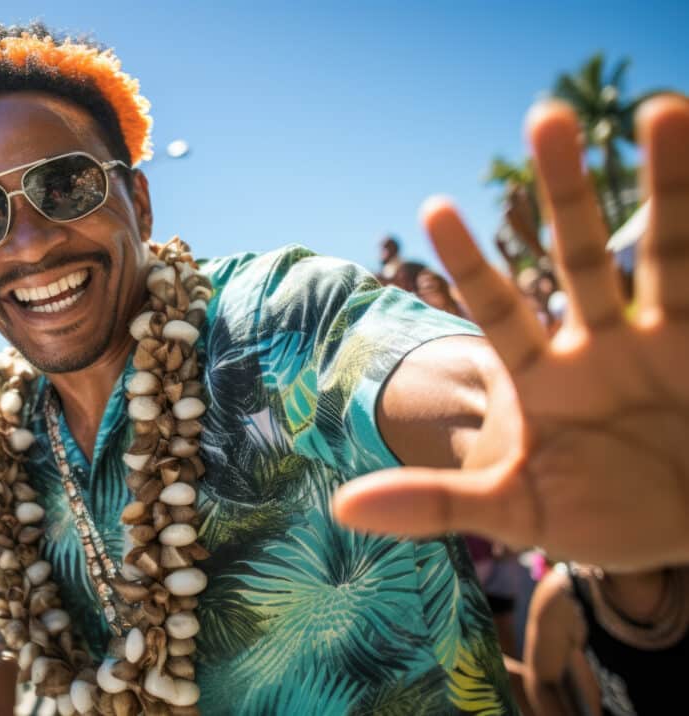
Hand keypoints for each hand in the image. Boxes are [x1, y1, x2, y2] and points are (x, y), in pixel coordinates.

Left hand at [334, 96, 688, 570]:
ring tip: (664, 110)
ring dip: (666, 186)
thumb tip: (341, 509)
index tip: (435, 206)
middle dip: (566, 192)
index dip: (469, 263)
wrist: (681, 531)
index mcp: (541, 379)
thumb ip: (433, 505)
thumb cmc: (595, 517)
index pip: (497, 309)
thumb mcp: (512, 510)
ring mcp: (661, 341)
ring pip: (663, 251)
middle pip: (578, 258)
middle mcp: (598, 344)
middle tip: (547, 117)